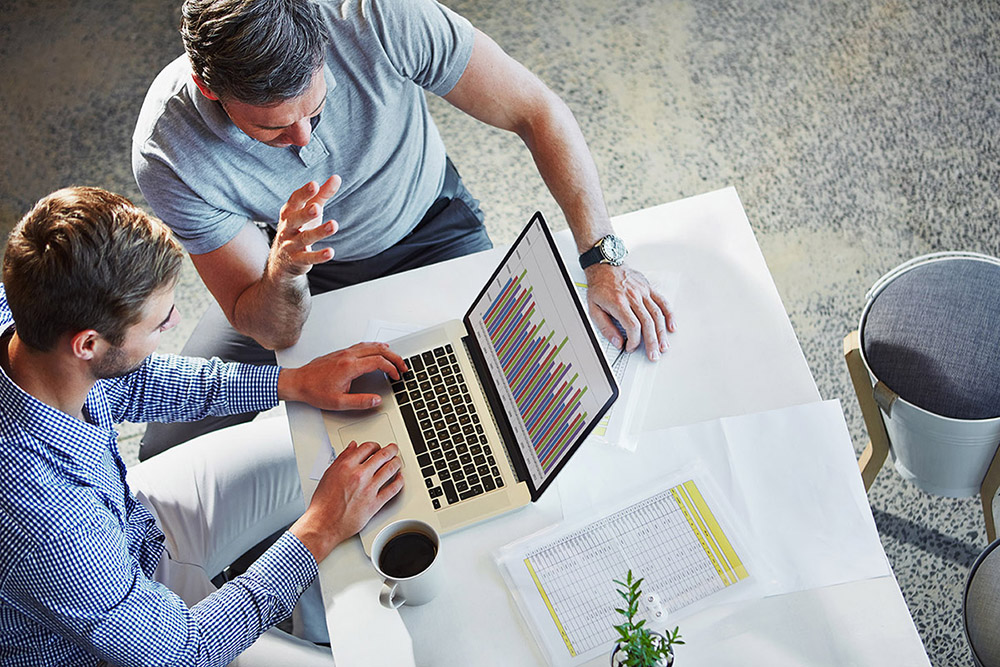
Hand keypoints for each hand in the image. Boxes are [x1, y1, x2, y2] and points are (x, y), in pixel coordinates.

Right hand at [266, 175, 341, 279]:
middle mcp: (287, 228)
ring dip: (319, 232)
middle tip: (317, 207)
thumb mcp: (309, 211)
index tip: (314, 185)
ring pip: (305, 238)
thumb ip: (322, 195)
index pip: (295, 201)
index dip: (304, 193)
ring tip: (333, 225)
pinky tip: (330, 252)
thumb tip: (337, 177)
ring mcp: (291, 244)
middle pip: (295, 219)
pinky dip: (319, 256)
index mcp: (289, 212)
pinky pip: (308, 258)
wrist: (281, 262)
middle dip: (305, 213)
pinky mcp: (298, 260)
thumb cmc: (298, 229)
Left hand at [278, 342, 407, 409]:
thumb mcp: (338, 403)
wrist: (297, 382)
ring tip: (395, 358)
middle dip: (394, 358)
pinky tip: (377, 350)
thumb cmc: (314, 391)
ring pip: (370, 345)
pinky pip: (362, 345)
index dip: (391, 368)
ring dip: (385, 351)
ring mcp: (344, 352)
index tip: (397, 376)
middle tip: (403, 366)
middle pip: (378, 350)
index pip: (378, 362)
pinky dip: (375, 347)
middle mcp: (348, 356)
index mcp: (349, 367)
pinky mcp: (341, 352)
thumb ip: (360, 402)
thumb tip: (376, 400)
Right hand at [291, 440, 403, 560]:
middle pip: (382, 455)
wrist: (324, 523)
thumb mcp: (329, 474)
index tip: (377, 447)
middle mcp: (360, 475)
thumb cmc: (324, 503)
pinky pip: (393, 489)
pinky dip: (399, 481)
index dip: (375, 445)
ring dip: (396, 463)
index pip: (368, 447)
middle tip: (393, 449)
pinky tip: (399, 479)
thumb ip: (342, 458)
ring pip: (390, 469)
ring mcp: (369, 488)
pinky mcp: (375, 503)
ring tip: (397, 462)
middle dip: (391, 450)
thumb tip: (352, 447)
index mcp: (347, 466)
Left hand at [584, 263, 673, 360]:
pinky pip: (662, 301)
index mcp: (618, 302)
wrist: (603, 266)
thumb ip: (605, 327)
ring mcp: (642, 291)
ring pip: (657, 314)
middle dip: (652, 342)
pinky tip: (671, 326)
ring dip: (661, 332)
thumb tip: (617, 342)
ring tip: (663, 346)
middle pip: (647, 322)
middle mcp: (632, 296)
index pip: (632, 325)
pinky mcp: (648, 288)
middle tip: (654, 355)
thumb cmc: (599, 287)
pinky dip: (669, 315)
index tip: (630, 347)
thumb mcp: (593, 309)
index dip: (634, 340)